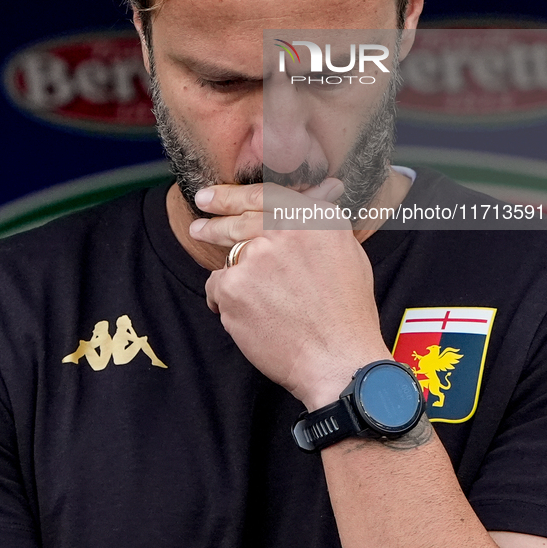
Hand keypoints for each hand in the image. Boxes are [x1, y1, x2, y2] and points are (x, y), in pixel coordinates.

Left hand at [191, 182, 391, 409]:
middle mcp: (283, 230)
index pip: (263, 195)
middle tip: (199, 226)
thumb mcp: (347, 253)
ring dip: (231, 273)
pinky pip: (217, 286)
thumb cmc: (347, 313)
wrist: (338, 360)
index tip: (209, 196)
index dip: (231, 195)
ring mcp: (256, 257)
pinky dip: (225, 301)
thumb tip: (326, 187)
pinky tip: (247, 317)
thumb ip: (323, 220)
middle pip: (238, 220)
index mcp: (313, 218)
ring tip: (243, 296)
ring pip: (228, 257)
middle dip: (213, 223)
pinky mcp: (234, 287)